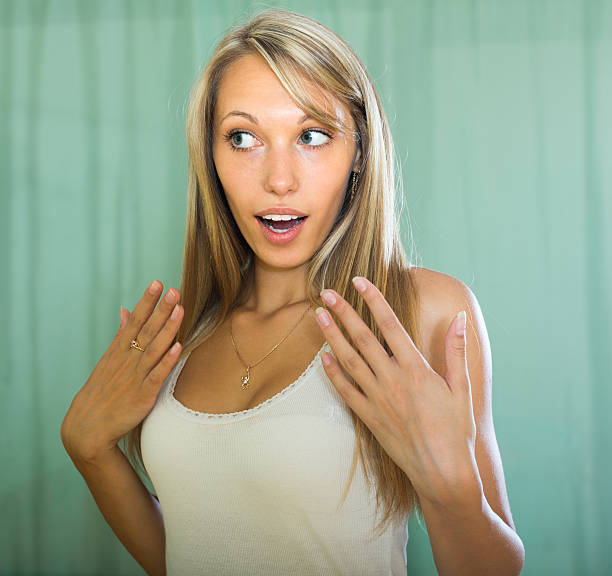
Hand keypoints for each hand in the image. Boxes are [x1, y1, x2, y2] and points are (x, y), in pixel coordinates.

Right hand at [60, 280, 183, 461]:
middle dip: (160, 309)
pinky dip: (166, 362)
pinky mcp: (142, 395)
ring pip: (154, 349)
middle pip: (146, 330)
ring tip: (179, 310)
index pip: (135, 320)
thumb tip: (126, 309)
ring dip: (168, 329)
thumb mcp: (109, 359)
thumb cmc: (103, 391)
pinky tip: (178, 348)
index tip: (157, 282)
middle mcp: (127, 360)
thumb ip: (121, 334)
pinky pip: (156, 376)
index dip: (147, 302)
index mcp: (119, 350)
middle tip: (173, 290)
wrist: (88, 428)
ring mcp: (135, 377)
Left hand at [315, 276, 479, 509]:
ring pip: (349, 361)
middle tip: (325, 292)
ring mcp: (378, 399)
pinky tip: (322, 358)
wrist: (443, 471)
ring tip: (318, 316)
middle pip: (362, 338)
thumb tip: (460, 317)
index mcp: (416, 369)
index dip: (373, 300)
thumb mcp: (462, 387)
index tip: (358, 281)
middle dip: (343, 312)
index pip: (390, 325)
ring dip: (332, 337)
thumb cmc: (457, 429)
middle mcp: (392, 380)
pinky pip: (346, 391)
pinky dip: (332, 374)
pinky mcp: (369, 417)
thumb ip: (456, 350)